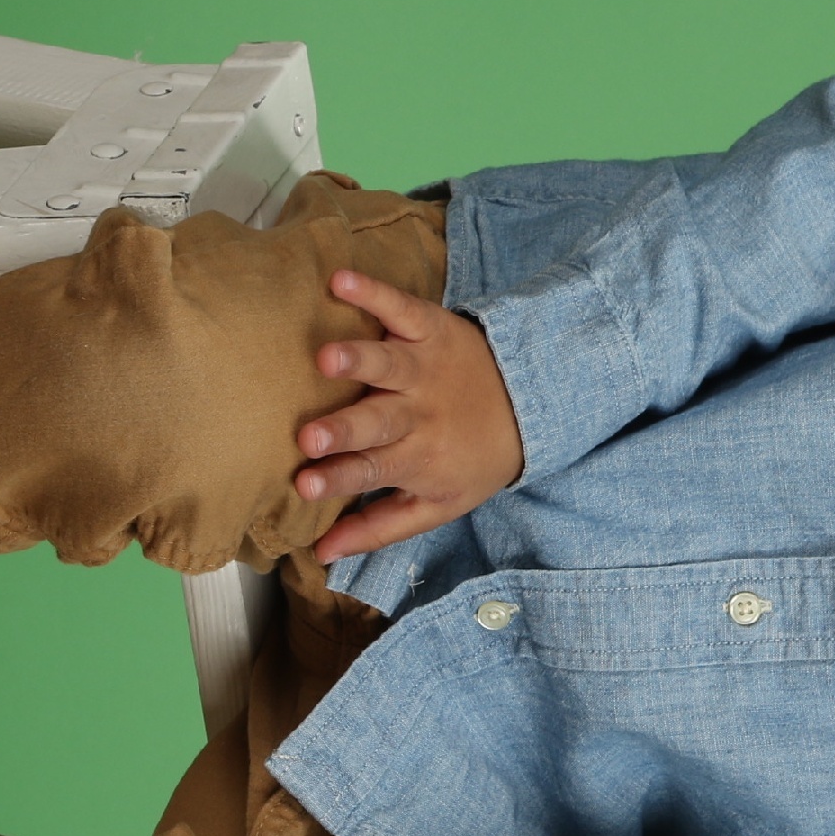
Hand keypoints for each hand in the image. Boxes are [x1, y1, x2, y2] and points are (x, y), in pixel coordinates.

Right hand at [296, 269, 525, 562]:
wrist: (531, 404)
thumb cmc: (471, 459)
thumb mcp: (438, 505)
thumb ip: (378, 528)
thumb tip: (320, 554)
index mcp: (418, 458)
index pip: (372, 471)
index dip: (338, 478)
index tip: (303, 484)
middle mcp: (420, 413)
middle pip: (376, 422)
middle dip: (343, 430)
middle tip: (309, 435)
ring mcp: (424, 367)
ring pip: (388, 364)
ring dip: (357, 360)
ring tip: (327, 358)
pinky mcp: (430, 327)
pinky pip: (400, 307)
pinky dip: (372, 293)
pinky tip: (339, 281)